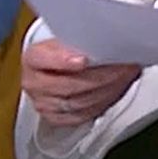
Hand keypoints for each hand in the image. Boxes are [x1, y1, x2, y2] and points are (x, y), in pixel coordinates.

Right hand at [20, 37, 141, 127]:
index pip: (42, 59)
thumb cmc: (62, 52)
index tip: (84, 59)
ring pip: (78, 103)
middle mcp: (34, 83)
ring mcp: (43, 104)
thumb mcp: (65, 39)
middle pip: (68, 85)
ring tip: (125, 77)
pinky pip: (83, 115)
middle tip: (122, 68)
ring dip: (107, 90)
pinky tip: (115, 90)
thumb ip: (78, 42)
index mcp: (33, 59)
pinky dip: (102, 103)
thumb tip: (106, 41)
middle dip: (100, 76)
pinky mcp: (55, 119)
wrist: (54, 69)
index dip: (63, 60)